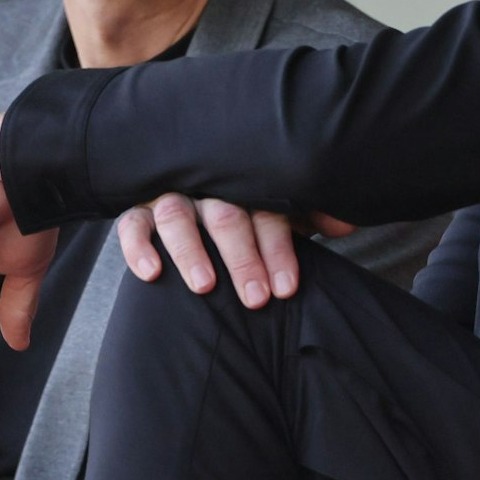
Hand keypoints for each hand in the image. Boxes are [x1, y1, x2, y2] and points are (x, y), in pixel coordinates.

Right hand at [117, 194, 354, 308]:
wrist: (187, 180)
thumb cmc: (246, 210)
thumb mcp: (281, 209)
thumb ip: (311, 214)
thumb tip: (347, 223)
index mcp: (248, 186)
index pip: (268, 213)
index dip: (279, 251)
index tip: (287, 288)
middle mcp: (210, 187)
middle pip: (227, 217)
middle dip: (243, 259)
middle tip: (257, 299)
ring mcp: (171, 195)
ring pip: (178, 217)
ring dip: (192, 252)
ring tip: (204, 287)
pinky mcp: (136, 208)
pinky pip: (132, 225)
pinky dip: (139, 247)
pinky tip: (151, 273)